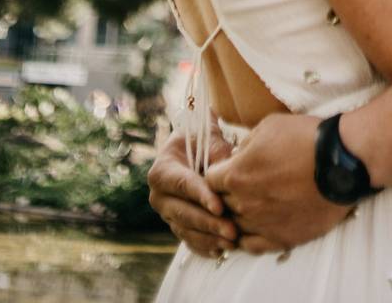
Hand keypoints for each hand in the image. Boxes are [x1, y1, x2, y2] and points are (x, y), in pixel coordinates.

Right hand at [148, 122, 239, 256]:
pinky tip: (221, 250)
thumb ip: (217, 153)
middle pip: (183, 212)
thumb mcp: (209, 140)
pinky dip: (204, 247)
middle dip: (208, 223)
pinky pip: (189, 240)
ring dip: (209, 238)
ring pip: (186, 230)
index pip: (182, 185)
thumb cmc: (203, 142)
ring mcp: (168, 214)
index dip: (201, 196)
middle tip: (231, 230)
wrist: (196, 151)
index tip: (219, 207)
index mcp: (162, 172)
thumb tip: (228, 171)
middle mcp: (159, 196)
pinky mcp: (178, 226)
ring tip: (232, 242)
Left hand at [204, 113, 352, 253]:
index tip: (230, 170)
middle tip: (245, 186)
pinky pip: (252, 246)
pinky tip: (257, 227)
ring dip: (238, 216)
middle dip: (228, 194)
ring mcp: (262, 224)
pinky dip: (250, 237)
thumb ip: (245, 144)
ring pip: (234, 227)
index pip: (208, 181)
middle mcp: (244, 203)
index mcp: (236, 175)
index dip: (219, 174)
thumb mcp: (268, 126)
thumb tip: (237, 155)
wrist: (341, 162)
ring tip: (252, 207)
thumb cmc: (306, 138)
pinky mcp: (281, 239)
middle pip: (220, 204)